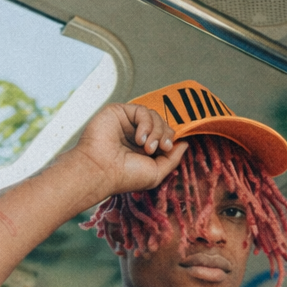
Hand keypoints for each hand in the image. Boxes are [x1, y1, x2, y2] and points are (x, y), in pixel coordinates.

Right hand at [69, 102, 188, 200]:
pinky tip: (139, 138)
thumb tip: (185, 143)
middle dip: (165, 135)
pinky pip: (142, 110)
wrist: (101, 171)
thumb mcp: (156, 172)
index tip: (167, 149)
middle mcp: (135, 135)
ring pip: (154, 116)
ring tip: (147, 147)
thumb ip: (172, 159)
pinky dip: (145, 123)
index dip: (170, 139)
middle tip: (160, 147)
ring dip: (156, 131)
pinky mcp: (118, 113)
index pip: (165, 136)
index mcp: (143, 149)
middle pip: (162, 124)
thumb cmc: (125, 176)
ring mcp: (127, 123)